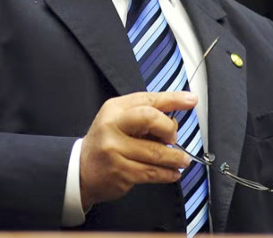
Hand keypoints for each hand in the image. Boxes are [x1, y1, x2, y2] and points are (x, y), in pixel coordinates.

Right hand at [79, 91, 197, 208]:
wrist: (80, 170)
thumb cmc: (107, 142)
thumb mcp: (119, 121)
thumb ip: (143, 115)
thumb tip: (176, 119)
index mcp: (115, 109)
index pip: (148, 100)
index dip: (172, 99)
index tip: (191, 100)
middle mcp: (112, 126)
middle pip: (151, 118)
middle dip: (169, 129)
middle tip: (174, 139)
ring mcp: (114, 150)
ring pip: (156, 152)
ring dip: (175, 158)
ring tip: (182, 160)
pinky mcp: (120, 171)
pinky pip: (152, 172)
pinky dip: (167, 174)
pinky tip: (172, 173)